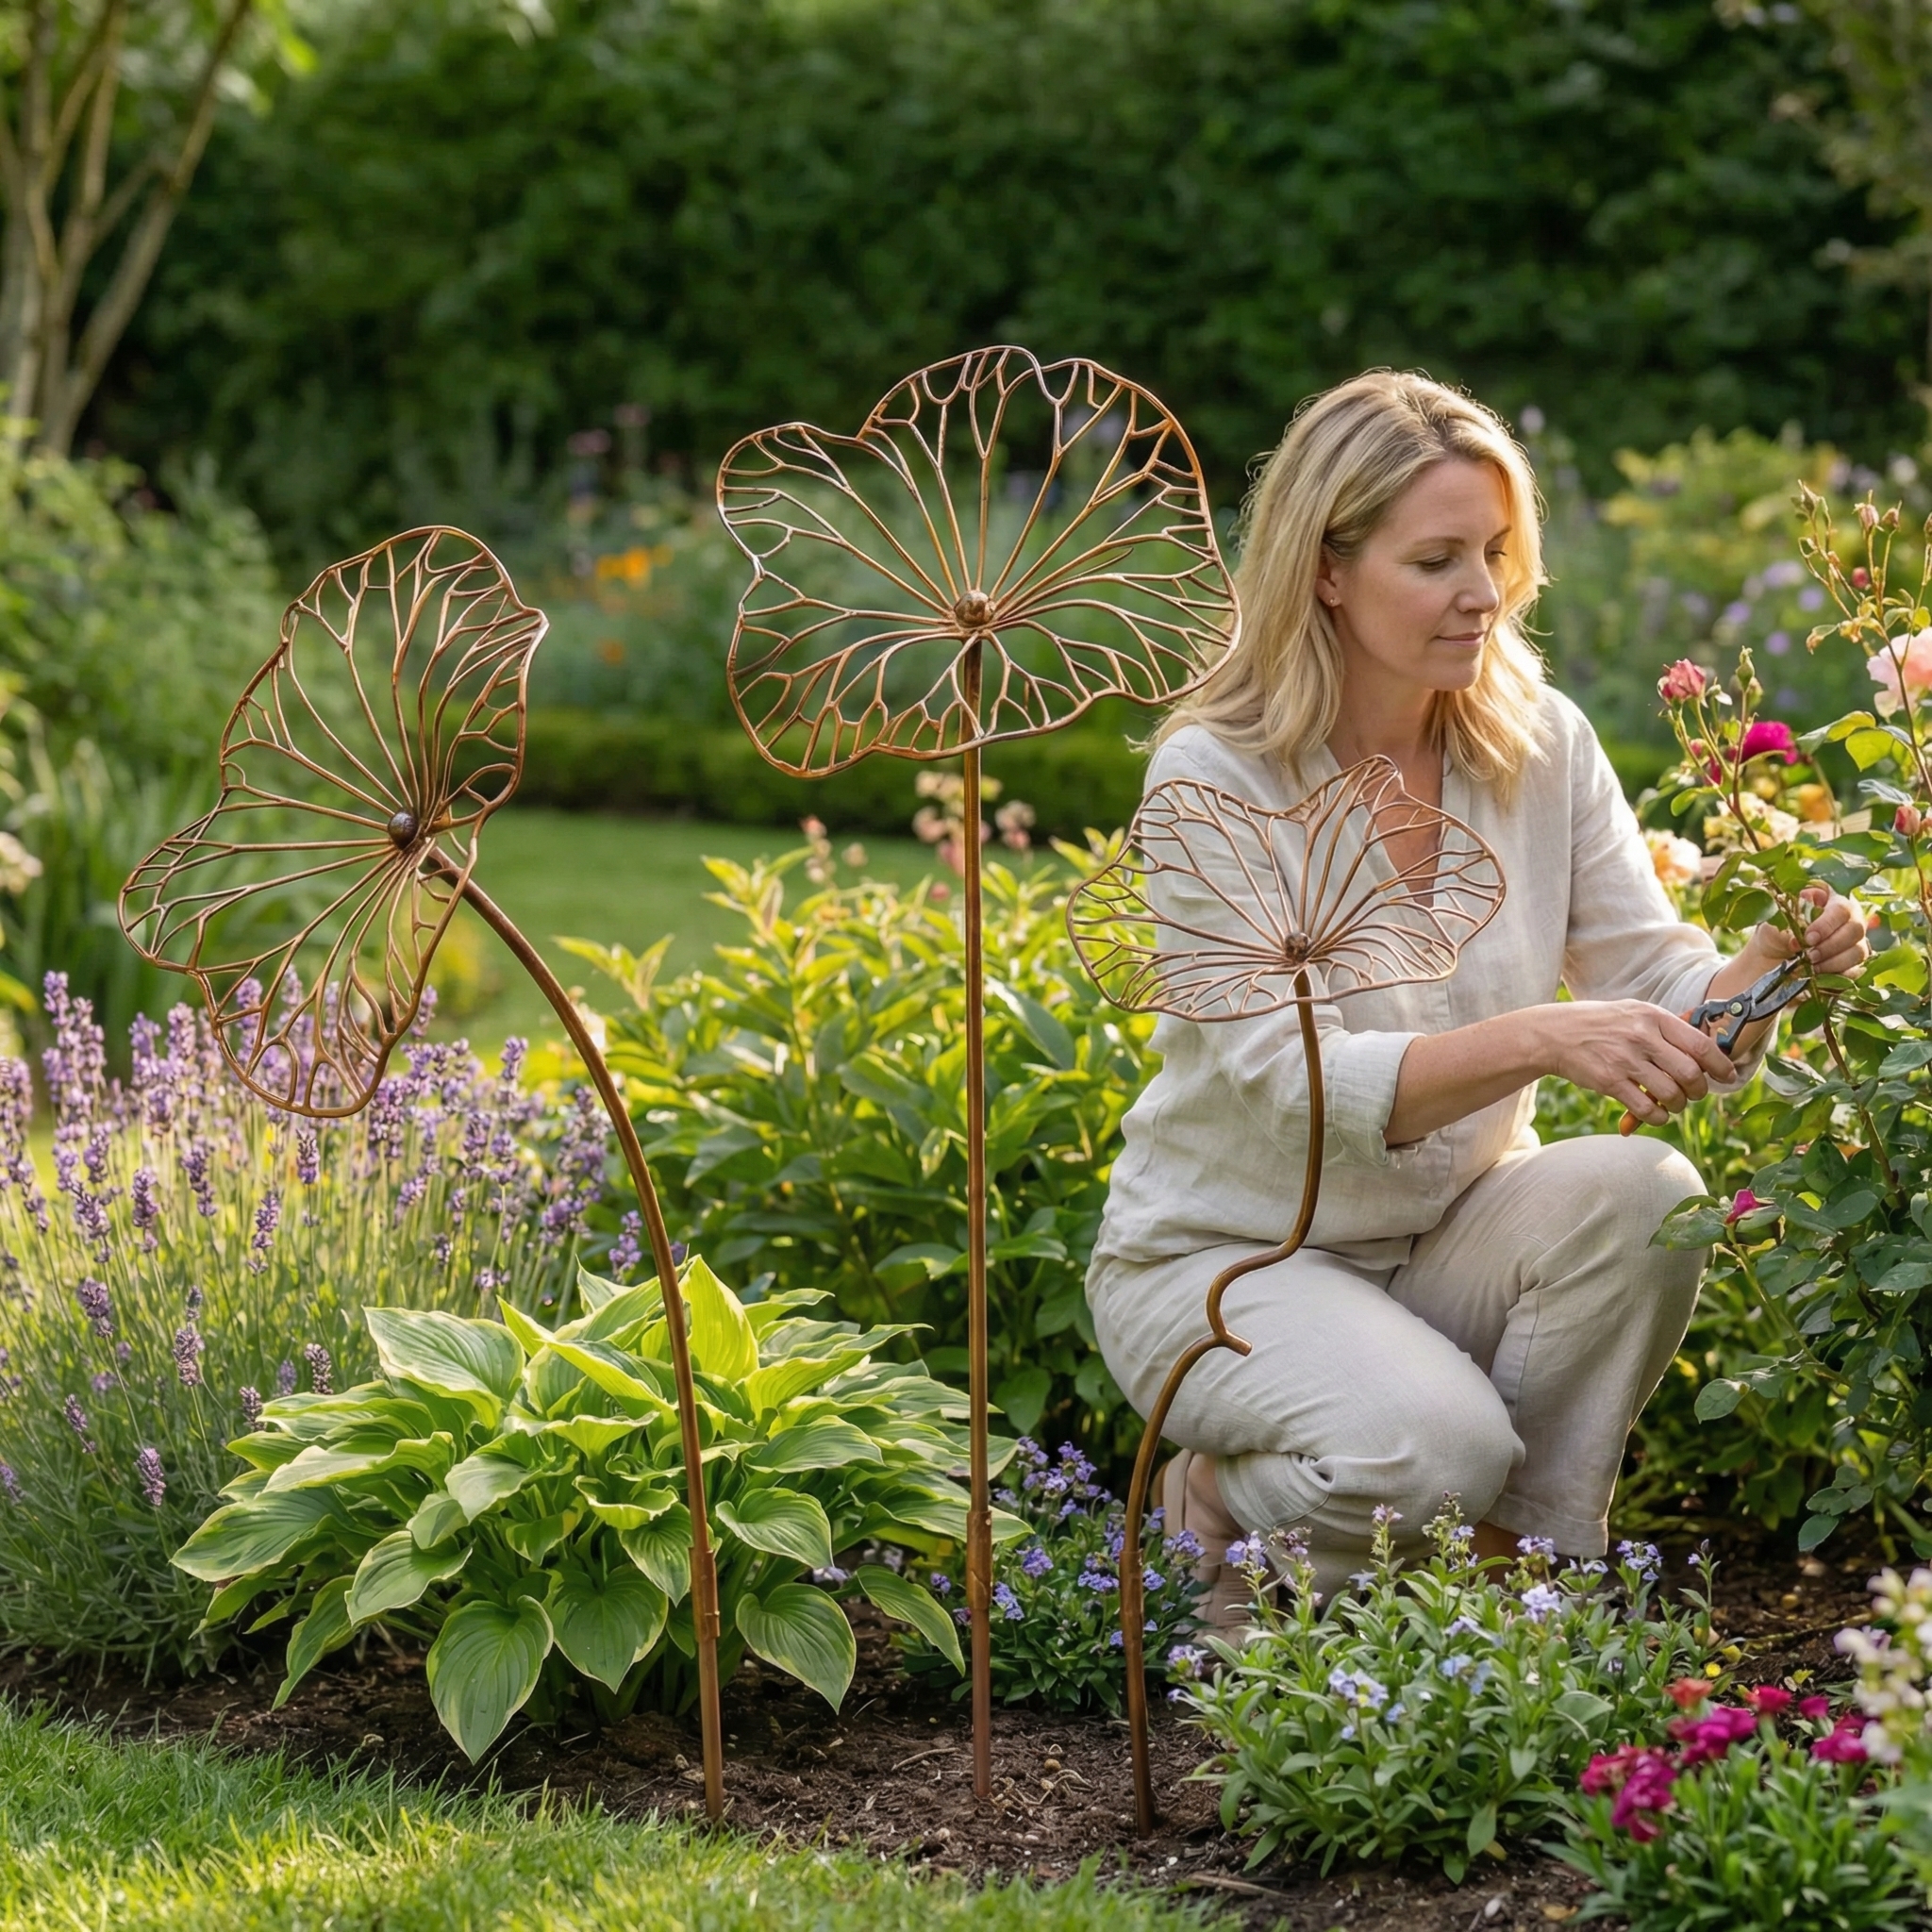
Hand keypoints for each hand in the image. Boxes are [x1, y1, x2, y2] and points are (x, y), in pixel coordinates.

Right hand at [1543, 1000, 1737, 1127]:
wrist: (1555, 1034)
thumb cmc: (1600, 1024)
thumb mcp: (1634, 1013)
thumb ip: (1667, 1027)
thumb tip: (1705, 1040)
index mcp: (1652, 1017)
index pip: (1700, 1044)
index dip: (1720, 1065)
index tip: (1727, 1076)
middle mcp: (1641, 1037)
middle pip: (1690, 1073)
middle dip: (1699, 1090)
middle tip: (1694, 1093)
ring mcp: (1625, 1061)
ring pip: (1671, 1094)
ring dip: (1678, 1105)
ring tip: (1673, 1103)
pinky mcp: (1609, 1082)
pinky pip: (1647, 1109)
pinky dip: (1657, 1117)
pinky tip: (1655, 1113)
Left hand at [1748, 884, 1869, 981]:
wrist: (1774, 958)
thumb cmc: (1778, 932)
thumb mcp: (1777, 923)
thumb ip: (1790, 918)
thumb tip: (1802, 915)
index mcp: (1833, 900)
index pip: (1840, 910)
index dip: (1826, 925)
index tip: (1808, 939)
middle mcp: (1851, 919)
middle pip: (1855, 930)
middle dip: (1830, 945)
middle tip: (1809, 955)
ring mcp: (1856, 942)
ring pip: (1858, 952)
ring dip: (1834, 962)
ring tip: (1811, 967)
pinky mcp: (1855, 964)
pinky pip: (1856, 971)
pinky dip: (1837, 975)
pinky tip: (1818, 976)